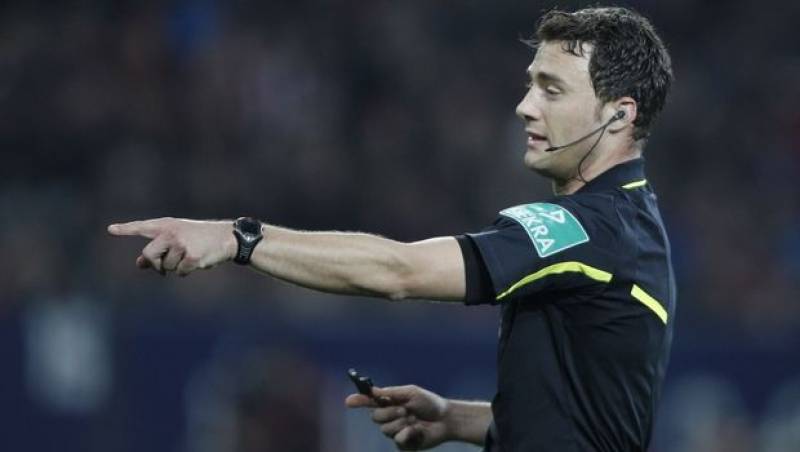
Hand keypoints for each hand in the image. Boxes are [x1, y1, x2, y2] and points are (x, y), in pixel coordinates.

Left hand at [108, 217, 236, 275]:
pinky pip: (180, 271)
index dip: (125, 229)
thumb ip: (157, 249)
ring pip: (166, 266)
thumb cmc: (199, 238)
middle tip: (163, 268)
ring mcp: (181, 244)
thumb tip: (139, 264)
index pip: (142, 227)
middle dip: (155, 264)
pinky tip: (197, 261)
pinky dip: (187, 270)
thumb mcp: (177, 239)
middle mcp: (171, 232)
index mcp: (166, 225)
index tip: (110, 229)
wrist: (226, 237)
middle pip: (148, 254)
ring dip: (176, 267)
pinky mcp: (192, 256)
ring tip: (190, 255)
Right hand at [346, 385, 450, 449]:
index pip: (369, 402)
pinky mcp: (403, 444)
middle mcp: (390, 417)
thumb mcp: (411, 393)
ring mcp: (395, 432)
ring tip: (415, 420)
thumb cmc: (430, 403)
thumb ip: (391, 393)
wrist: (446, 419)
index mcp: (390, 403)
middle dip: (390, 413)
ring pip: (386, 429)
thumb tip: (372, 391)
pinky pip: (398, 440)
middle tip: (406, 410)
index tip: (349, 401)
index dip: (358, 401)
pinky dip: (409, 434)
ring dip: (402, 423)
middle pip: (376, 417)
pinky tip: (418, 431)